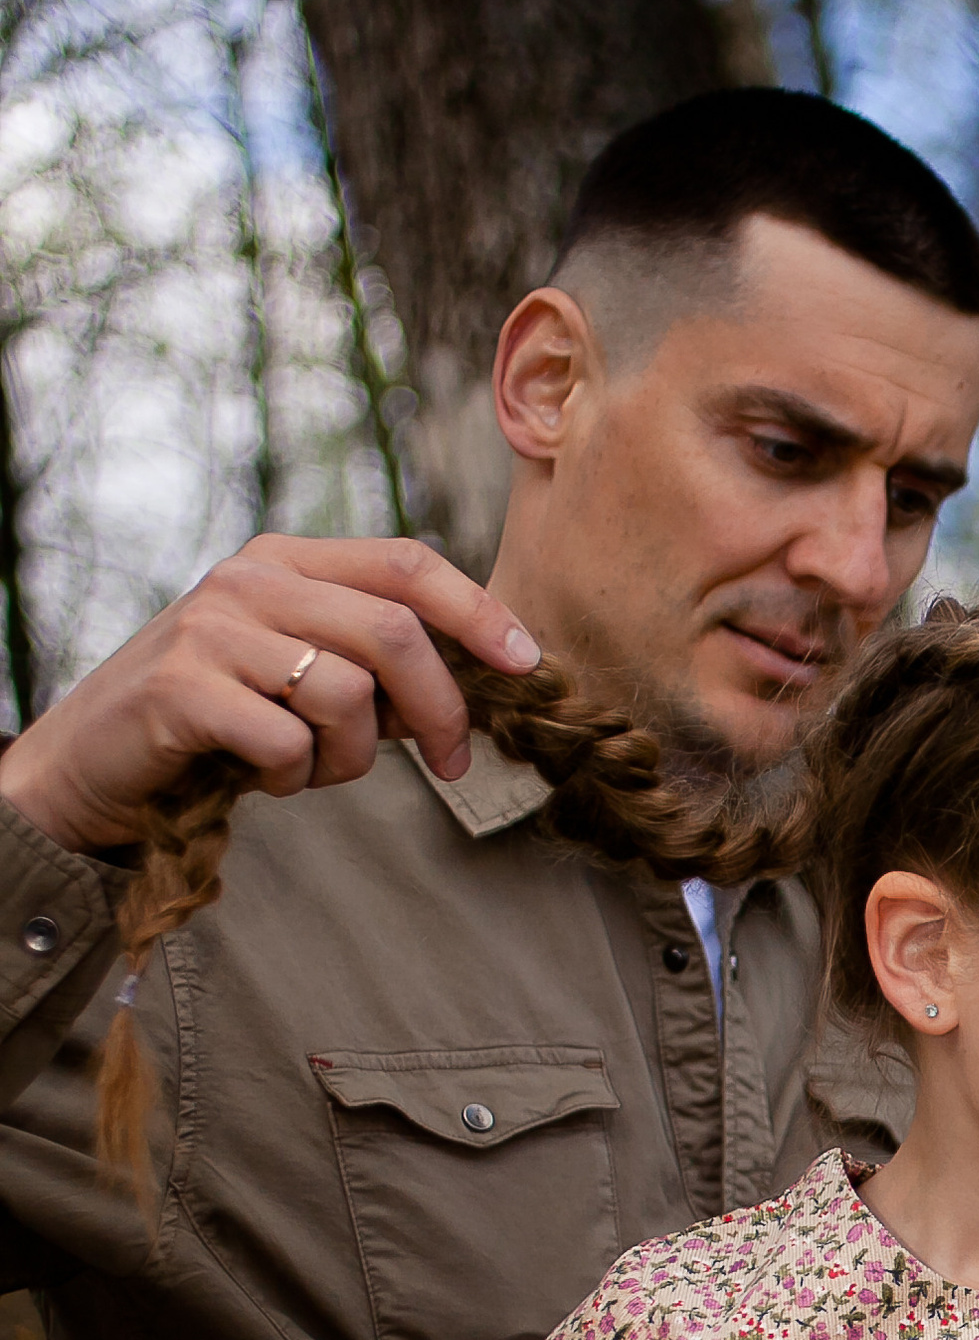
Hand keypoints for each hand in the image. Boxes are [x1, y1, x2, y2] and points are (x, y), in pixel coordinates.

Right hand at [0, 534, 542, 857]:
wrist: (90, 764)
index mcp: (286, 561)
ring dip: (352, 757)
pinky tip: (262, 778)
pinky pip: (290, 743)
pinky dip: (295, 779)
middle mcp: (250, 580)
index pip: (406, 564)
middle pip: (395, 633)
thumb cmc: (212, 724)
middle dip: (441, 712)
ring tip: (310, 769)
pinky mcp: (181, 690)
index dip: (478, 612)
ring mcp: (211, 629)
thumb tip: (475, 680)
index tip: (528, 663)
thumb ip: (375, 668)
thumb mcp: (299, 677)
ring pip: (349, 695)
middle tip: (449, 766)